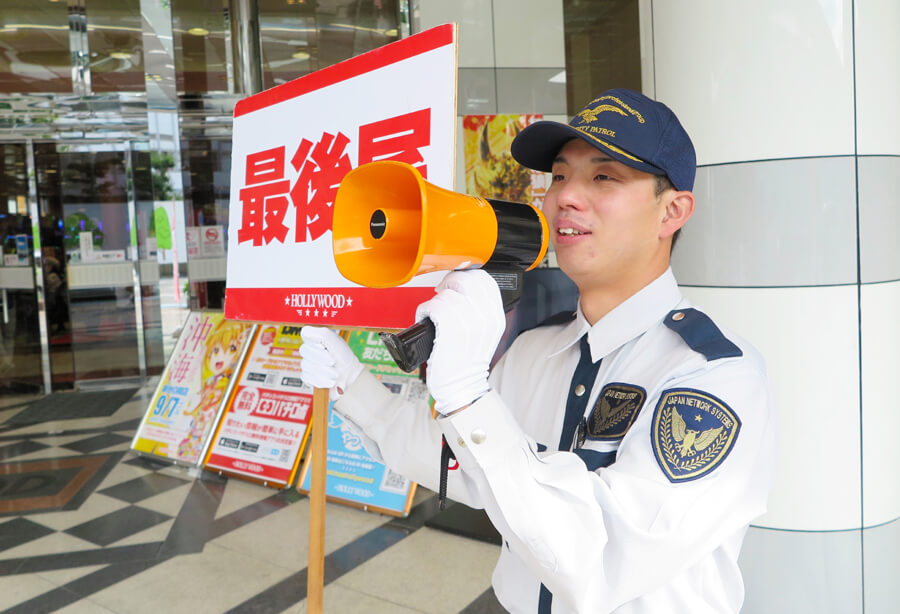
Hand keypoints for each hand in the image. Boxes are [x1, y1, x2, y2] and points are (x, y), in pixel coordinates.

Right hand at [299, 327, 364, 397]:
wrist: (350, 376)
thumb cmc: (344, 357)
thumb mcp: (336, 342)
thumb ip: (323, 334)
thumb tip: (306, 332)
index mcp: (316, 338)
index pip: (305, 334)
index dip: (315, 341)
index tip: (325, 347)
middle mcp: (310, 349)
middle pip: (304, 350)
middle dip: (321, 358)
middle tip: (333, 361)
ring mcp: (307, 363)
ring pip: (306, 365)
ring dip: (324, 371)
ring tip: (335, 373)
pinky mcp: (307, 377)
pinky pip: (307, 377)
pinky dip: (321, 380)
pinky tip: (330, 381)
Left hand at [416, 270, 505, 413]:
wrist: (462, 387)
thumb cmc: (467, 363)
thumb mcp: (485, 333)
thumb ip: (481, 310)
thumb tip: (463, 288)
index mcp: (496, 316)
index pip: (484, 280)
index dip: (467, 276)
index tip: (456, 285)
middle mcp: (485, 316)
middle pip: (465, 280)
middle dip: (449, 283)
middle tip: (441, 294)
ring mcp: (467, 320)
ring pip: (446, 293)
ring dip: (435, 302)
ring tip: (435, 315)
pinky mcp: (448, 326)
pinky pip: (432, 305)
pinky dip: (424, 311)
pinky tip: (427, 321)